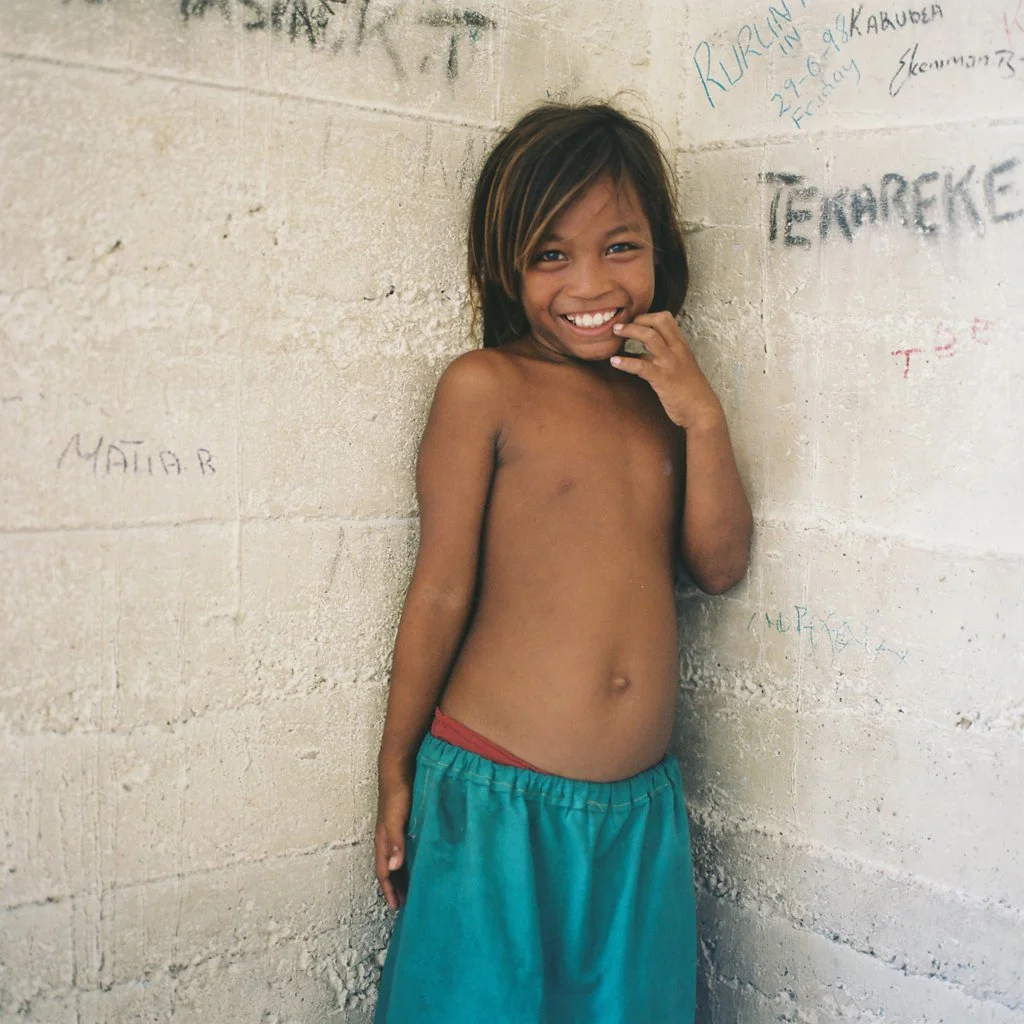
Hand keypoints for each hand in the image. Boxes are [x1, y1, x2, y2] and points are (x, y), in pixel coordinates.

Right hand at [374, 776, 411, 910]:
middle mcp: (387, 839)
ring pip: (396, 860)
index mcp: (382, 841)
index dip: (389, 890)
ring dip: (401, 876)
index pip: (383, 872)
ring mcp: (395, 832)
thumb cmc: (396, 794)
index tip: (395, 906)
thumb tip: (393, 868)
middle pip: (389, 869)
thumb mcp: (396, 819)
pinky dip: (408, 861)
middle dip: (394, 887)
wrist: (398, 770)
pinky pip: (403, 849)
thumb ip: (395, 843)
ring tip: (411, 889)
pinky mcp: (403, 824)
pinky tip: (418, 862)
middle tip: (403, 904)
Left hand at [610, 312, 722, 429]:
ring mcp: (670, 363)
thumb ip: (662, 357)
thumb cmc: (689, 392)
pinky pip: (641, 366)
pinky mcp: (662, 379)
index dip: (646, 316)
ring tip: (614, 333)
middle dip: (637, 320)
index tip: (632, 322)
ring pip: (650, 337)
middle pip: (657, 322)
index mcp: (681, 346)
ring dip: (629, 331)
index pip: (666, 318)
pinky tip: (614, 362)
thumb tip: (641, 353)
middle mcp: (677, 350)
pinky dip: (625, 362)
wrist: (702, 412)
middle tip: (620, 325)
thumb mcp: (679, 367)